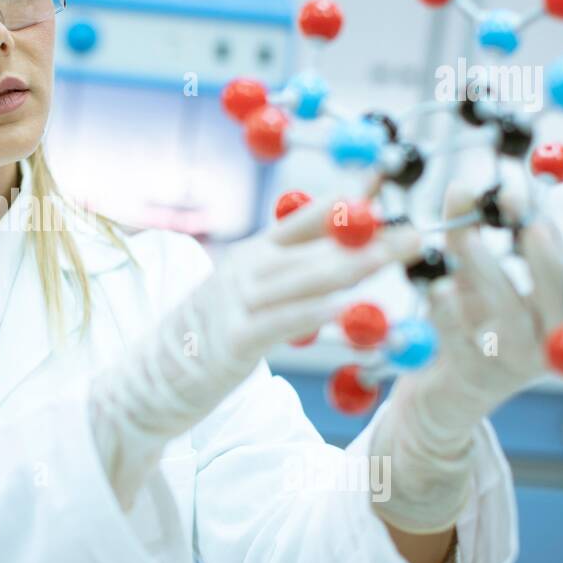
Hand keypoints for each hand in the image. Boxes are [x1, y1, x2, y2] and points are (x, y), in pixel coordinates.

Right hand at [90, 196, 421, 509]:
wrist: (147, 383)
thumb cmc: (203, 344)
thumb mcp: (244, 302)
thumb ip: (285, 283)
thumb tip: (334, 268)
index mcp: (250, 256)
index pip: (305, 219)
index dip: (348, 199)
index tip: (388, 179)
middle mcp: (245, 270)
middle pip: (317, 246)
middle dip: (371, 236)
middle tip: (415, 230)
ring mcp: (238, 302)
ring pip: (309, 278)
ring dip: (361, 265)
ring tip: (402, 254)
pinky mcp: (235, 339)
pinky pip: (289, 320)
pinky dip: (326, 312)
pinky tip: (359, 308)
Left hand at [418, 182, 562, 418]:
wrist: (445, 394)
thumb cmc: (469, 326)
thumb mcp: (470, 277)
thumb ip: (466, 233)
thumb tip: (463, 186)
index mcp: (558, 313)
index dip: (545, 230)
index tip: (518, 195)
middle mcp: (547, 340)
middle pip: (555, 293)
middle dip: (538, 251)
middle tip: (516, 216)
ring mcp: (513, 362)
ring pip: (509, 314)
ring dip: (487, 270)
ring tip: (464, 237)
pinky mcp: (474, 377)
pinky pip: (462, 339)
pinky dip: (448, 311)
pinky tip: (436, 287)